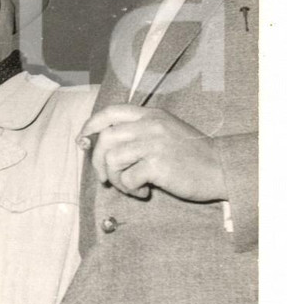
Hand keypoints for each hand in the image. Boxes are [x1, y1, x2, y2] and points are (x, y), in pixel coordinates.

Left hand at [78, 104, 227, 201]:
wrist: (221, 168)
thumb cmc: (191, 154)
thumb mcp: (165, 131)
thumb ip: (138, 132)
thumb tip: (101, 144)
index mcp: (150, 115)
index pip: (110, 112)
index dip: (90, 125)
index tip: (82, 140)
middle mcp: (150, 125)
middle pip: (105, 139)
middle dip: (97, 162)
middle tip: (106, 179)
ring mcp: (154, 144)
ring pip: (112, 159)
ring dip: (116, 179)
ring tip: (131, 187)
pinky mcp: (158, 164)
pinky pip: (128, 178)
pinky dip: (131, 189)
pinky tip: (145, 191)